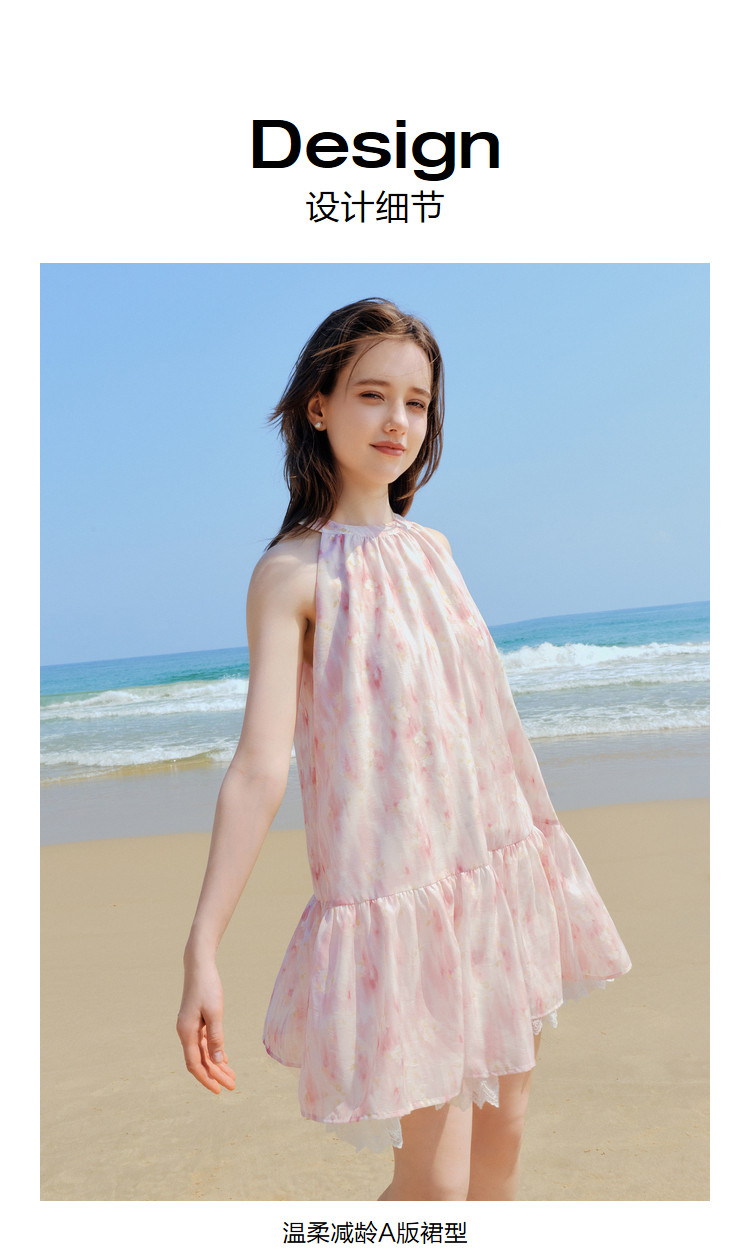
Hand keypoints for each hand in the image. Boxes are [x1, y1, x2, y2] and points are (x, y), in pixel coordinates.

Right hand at [176, 956, 235, 1093]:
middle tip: (232, 1086)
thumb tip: (216, 1062)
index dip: (206, 1079)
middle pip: (200, 1061)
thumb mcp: (214, 1012)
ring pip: (203, 1052)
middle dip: (215, 1075)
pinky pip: (204, 1042)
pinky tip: (224, 1059)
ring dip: (216, 1065)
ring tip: (231, 1076)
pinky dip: (214, 1052)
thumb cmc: (207, 986)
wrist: (199, 965)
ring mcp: (190, 1027)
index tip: (218, 1091)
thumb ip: (216, 1038)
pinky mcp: (195, 1020)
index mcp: (186, 1032)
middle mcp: (185, 1032)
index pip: (195, 1064)